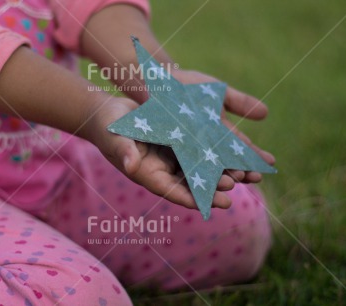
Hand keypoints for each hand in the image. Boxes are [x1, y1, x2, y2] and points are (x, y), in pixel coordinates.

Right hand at [83, 97, 234, 209]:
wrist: (108, 112)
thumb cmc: (107, 127)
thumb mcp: (114, 138)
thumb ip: (124, 152)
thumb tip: (131, 168)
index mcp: (147, 173)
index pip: (171, 190)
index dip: (190, 198)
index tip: (208, 206)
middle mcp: (162, 169)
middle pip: (189, 183)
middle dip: (210, 188)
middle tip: (231, 189)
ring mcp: (169, 156)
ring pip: (197, 168)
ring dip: (216, 172)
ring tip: (239, 175)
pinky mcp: (176, 142)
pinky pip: (196, 149)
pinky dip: (211, 153)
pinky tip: (229, 151)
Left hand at [171, 69, 275, 183]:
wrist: (157, 82)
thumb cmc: (187, 85)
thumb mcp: (217, 91)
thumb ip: (239, 101)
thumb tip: (266, 113)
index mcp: (219, 133)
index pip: (240, 148)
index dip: (254, 156)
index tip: (270, 162)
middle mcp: (205, 145)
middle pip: (226, 162)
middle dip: (241, 170)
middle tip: (255, 177)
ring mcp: (189, 149)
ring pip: (208, 167)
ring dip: (221, 175)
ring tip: (234, 181)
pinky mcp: (171, 152)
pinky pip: (184, 165)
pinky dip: (196, 173)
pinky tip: (205, 184)